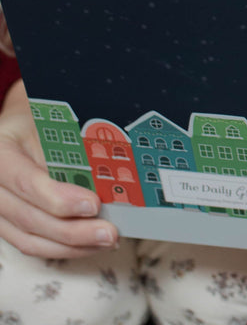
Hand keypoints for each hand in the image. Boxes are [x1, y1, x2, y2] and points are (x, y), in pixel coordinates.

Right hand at [0, 78, 118, 256]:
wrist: (15, 130)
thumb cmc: (35, 123)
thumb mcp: (50, 125)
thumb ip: (71, 147)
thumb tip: (111, 167)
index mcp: (1, 154)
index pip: (27, 183)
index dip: (60, 198)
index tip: (93, 204)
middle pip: (30, 218)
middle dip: (73, 230)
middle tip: (108, 232)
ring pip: (29, 239)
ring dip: (71, 245)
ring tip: (105, 241)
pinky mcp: (6, 225)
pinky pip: (31, 244)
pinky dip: (62, 248)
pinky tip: (89, 244)